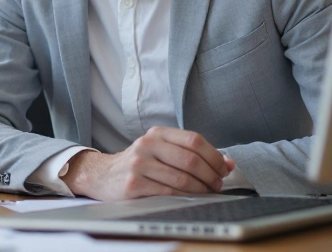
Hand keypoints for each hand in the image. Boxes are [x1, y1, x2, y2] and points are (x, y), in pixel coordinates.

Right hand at [62, 127, 234, 199]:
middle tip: (218, 184)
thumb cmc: (139, 163)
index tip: (224, 169)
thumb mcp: (162, 150)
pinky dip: (185, 197)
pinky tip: (190, 198)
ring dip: (201, 189)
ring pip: (182, 179)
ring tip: (207, 193)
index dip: (214, 156)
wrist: (102, 175)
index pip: (194, 140)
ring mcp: (139, 164)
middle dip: (211, 175)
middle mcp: (147, 144)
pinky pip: (168, 193)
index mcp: (157, 133)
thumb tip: (228, 163)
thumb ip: (192, 153)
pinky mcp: (134, 184)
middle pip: (190, 159)